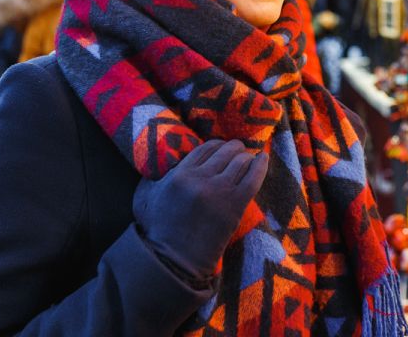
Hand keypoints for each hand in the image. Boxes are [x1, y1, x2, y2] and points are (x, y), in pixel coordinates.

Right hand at [133, 139, 267, 279]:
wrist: (175, 261)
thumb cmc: (158, 230)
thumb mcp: (145, 197)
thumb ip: (153, 176)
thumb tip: (165, 160)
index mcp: (180, 175)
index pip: (206, 147)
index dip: (217, 145)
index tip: (222, 148)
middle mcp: (200, 179)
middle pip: (227, 151)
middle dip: (235, 148)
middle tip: (238, 152)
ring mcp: (220, 191)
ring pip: (241, 161)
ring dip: (246, 157)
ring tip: (248, 160)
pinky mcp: (235, 205)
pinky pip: (254, 178)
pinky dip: (261, 165)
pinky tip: (263, 159)